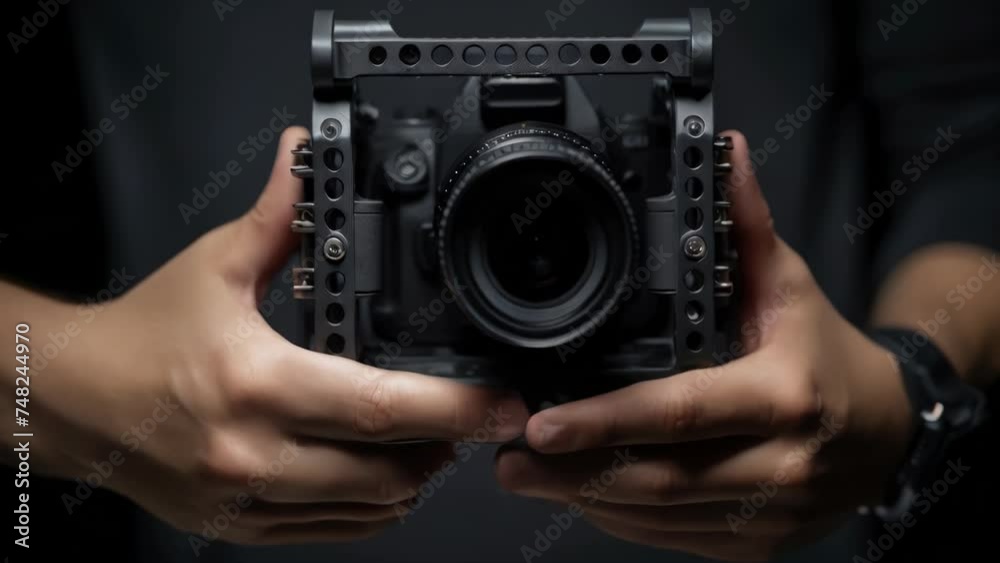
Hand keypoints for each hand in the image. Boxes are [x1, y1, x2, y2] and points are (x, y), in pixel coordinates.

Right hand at [33, 127, 528, 543]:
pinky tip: (378, 476)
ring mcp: (247, 500)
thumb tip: (304, 159)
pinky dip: (368, 508)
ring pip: (366, 510)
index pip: (380, 407)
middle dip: (445, 447)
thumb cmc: (140, 336)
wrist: (71, 399)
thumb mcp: (215, 267)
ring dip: (411, 479)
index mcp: (258, 384)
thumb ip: (277, 218)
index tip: (499, 405)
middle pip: (388, 471)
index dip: (454, 408)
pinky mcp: (239, 525)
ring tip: (425, 442)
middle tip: (470, 417)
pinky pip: (330, 532)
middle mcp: (254, 453)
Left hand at [495, 131, 914, 561]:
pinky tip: (584, 495)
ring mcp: (766, 515)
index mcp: (782, 397)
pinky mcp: (754, 545)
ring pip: (658, 516)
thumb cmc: (829, 356)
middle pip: (657, 479)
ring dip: (587, 499)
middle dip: (574, 472)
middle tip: (510, 458)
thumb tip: (722, 152)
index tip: (542, 423)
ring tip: (530, 475)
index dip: (606, 422)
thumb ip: (746, 224)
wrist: (888, 433)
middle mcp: (777, 465)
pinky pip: (674, 538)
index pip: (680, 413)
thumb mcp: (791, 287)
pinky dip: (623, 520)